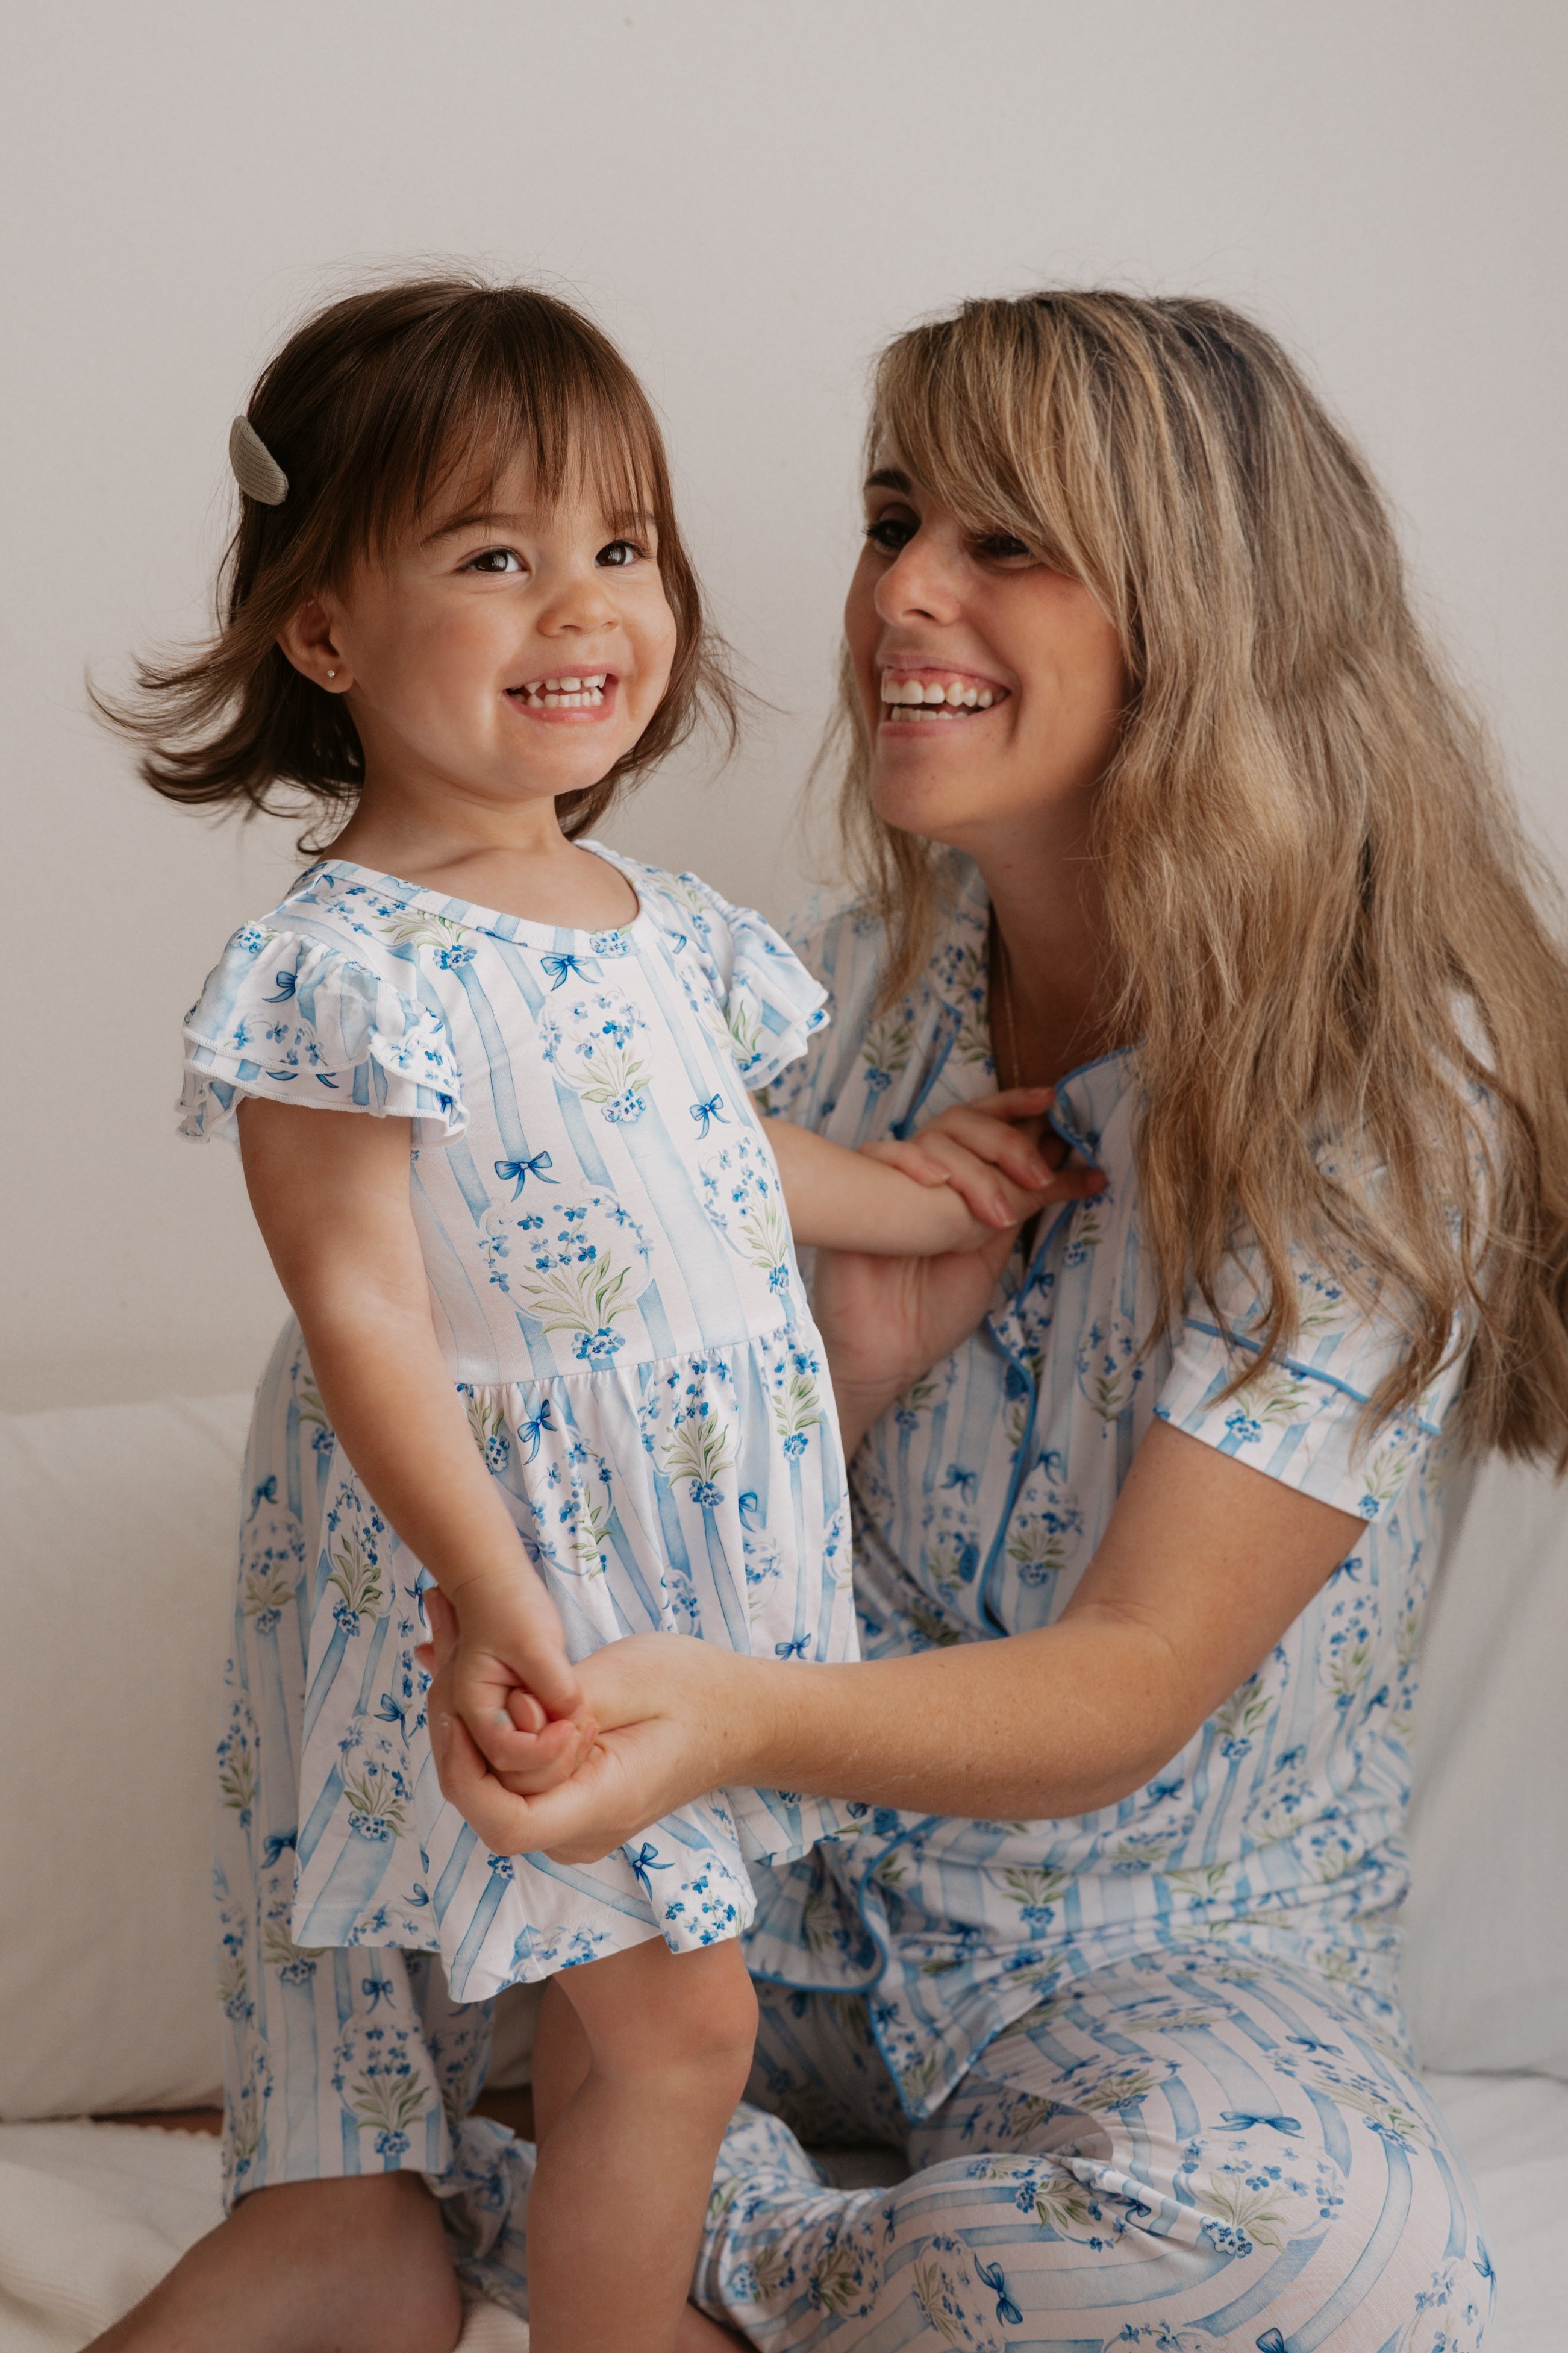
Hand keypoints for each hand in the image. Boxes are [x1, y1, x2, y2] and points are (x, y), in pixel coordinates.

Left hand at [424, 1604, 736, 1858]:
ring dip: (467, 1727)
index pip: (507, 1825)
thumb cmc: (693, 1689)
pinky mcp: (574, 1804)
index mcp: (602, 1804)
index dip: (467, 1772)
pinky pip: (515, 1780)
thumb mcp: (626, 1676)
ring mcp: (578, 1825)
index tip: (458, 1709)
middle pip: (489, 1804)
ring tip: (448, 1648)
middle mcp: (584, 1832)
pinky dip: (489, 1733)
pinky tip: (471, 1676)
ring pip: (495, 1791)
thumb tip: (501, 1707)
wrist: (742, 1719)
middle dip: (456, 1733)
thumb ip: (559, 1698)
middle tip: (439, 1650)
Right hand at [821, 1089, 1104, 1449]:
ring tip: (998, 1214)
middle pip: (963, 1121)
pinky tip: (939, 1182)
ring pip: (933, 1137)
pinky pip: (877, 1154)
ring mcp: (890, 1185)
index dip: (1015, 1107)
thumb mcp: (990, 1253)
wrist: (889, 1354)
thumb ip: (1013, 1207)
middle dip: (1008, 1140)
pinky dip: (910, 1160)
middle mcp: (924, 1177)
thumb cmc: (935, 1311)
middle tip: (1039, 1177)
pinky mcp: (854, 1197)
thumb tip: (1054, 1166)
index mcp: (957, 1186)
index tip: (1054, 1102)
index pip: (983, 1127)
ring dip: (976, 1169)